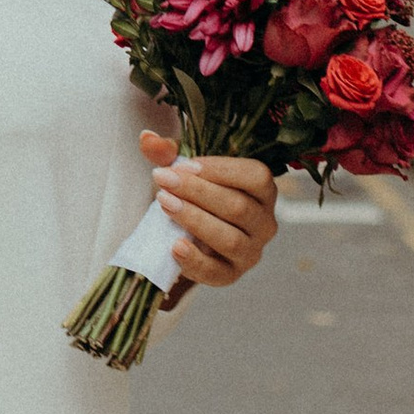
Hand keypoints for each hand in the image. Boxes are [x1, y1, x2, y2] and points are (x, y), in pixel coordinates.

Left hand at [139, 134, 277, 291]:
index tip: (181, 165)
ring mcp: (251, 251)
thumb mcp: (185, 170)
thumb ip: (169, 153)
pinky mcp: (231, 274)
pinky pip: (217, 272)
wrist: (188, 232)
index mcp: (263, 190)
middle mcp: (265, 222)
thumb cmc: (195, 194)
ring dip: (194, 220)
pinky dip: (195, 261)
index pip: (255, 177)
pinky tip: (175, 246)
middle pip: (238, 207)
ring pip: (230, 239)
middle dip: (197, 192)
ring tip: (165, 204)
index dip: (218, 170)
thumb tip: (147, 138)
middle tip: (163, 180)